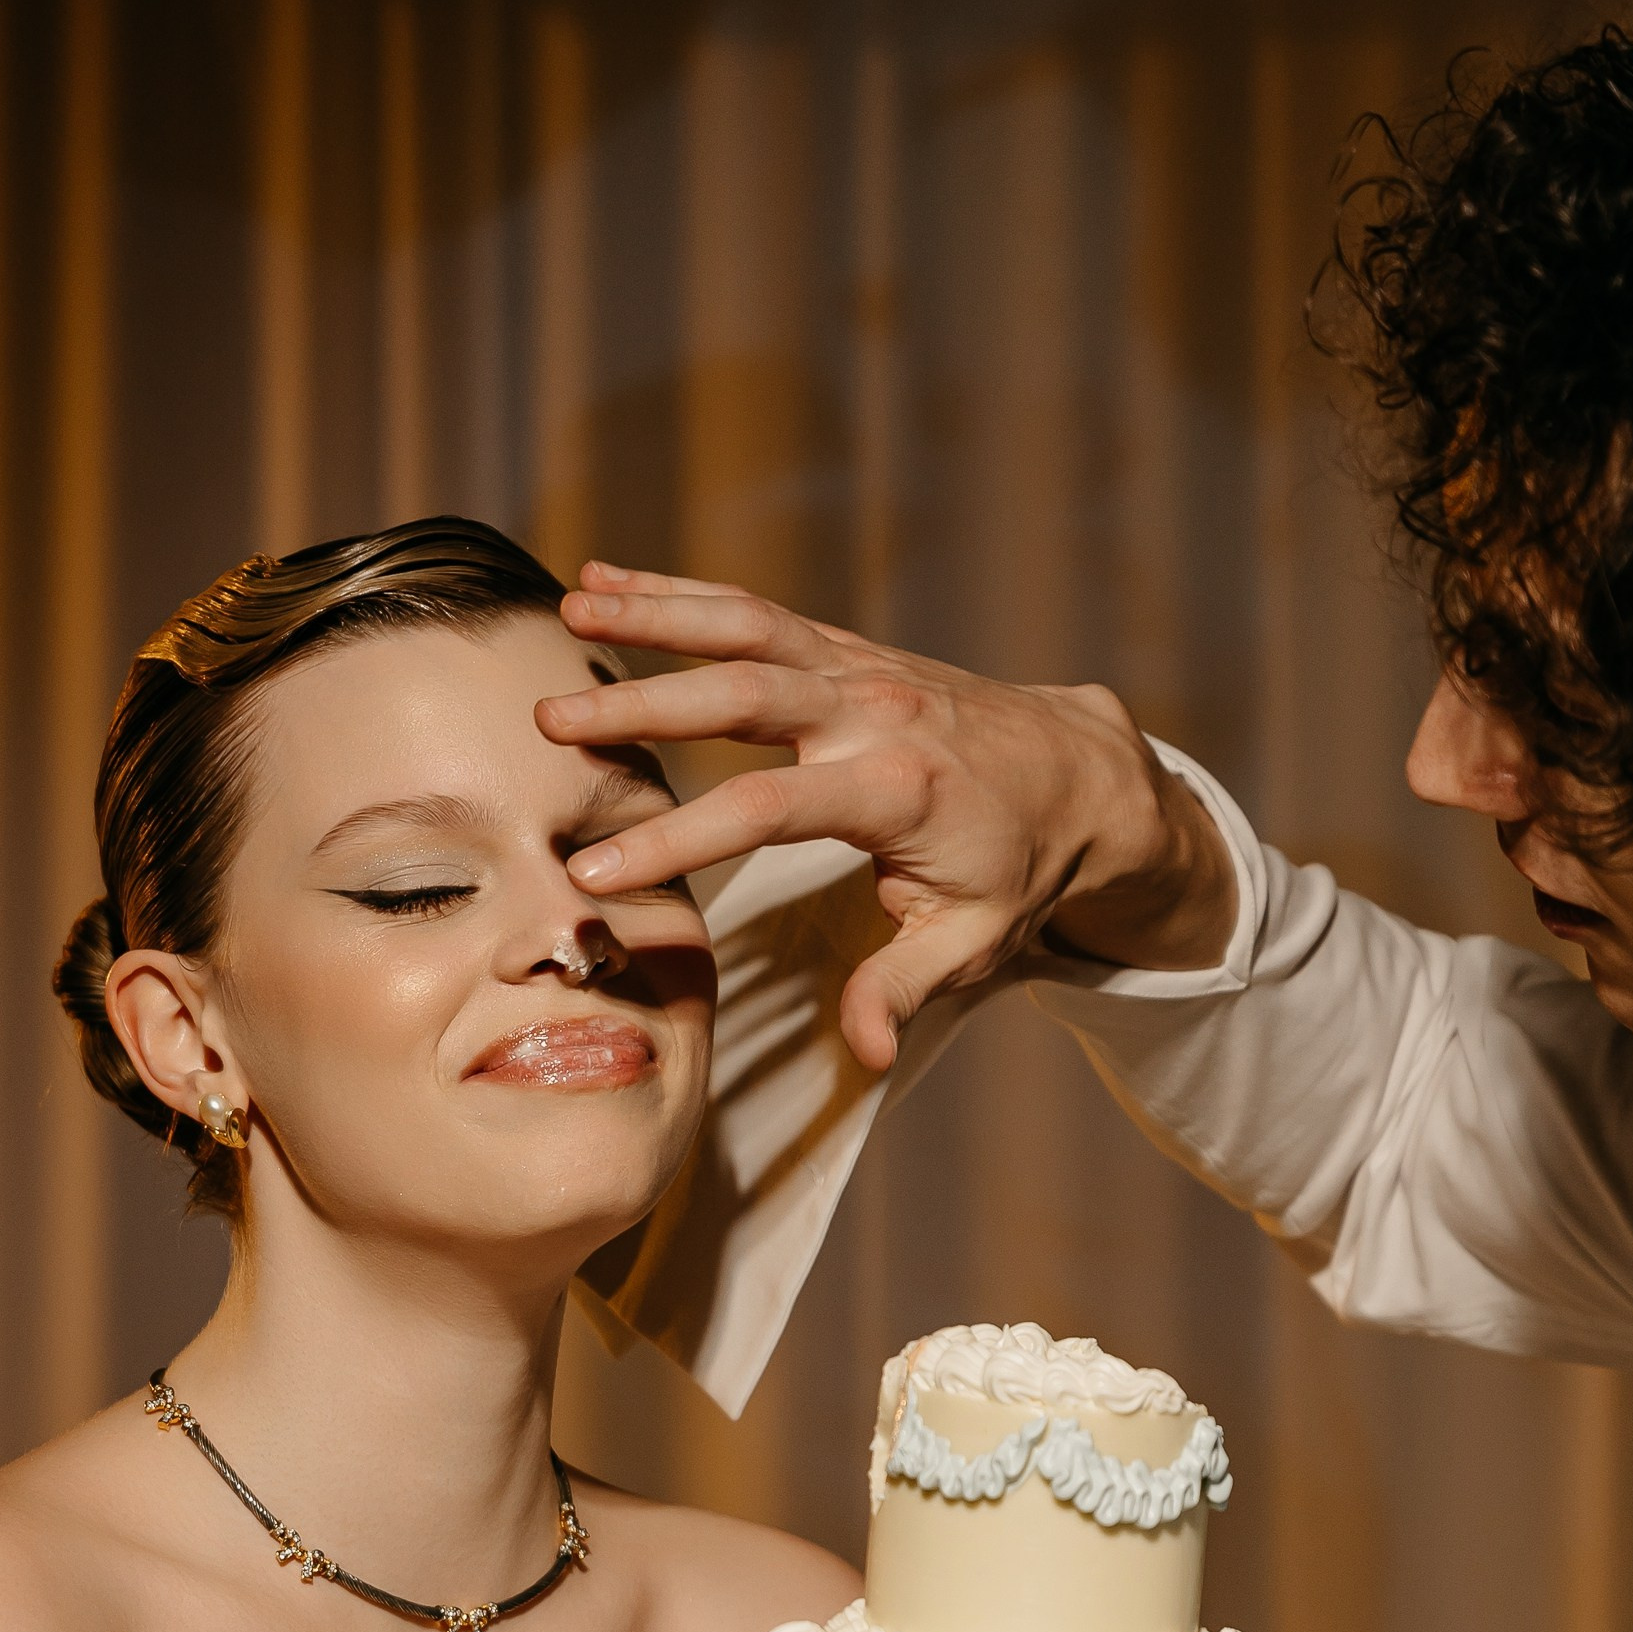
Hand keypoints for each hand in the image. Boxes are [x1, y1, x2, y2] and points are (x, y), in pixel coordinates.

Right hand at [540, 564, 1237, 1066]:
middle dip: (641, 703)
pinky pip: (757, 612)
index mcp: (893, 790)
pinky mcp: (847, 652)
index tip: (597, 870)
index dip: (677, 838)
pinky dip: (683, 592)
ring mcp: (859, 671)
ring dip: (654, 612)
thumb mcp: (975, 942)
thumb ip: (906, 988)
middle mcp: (871, 713)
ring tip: (568, 602)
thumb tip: (867, 1053)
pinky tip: (610, 578)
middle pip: (740, 695)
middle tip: (550, 720)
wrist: (1082, 777)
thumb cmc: (1021, 868)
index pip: (764, 809)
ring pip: (746, 626)